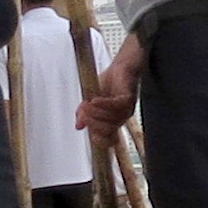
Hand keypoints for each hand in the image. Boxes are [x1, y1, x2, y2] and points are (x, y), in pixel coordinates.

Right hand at [81, 31, 143, 145]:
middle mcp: (120, 119)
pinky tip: (95, 100)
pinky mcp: (129, 98)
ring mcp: (126, 109)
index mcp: (112, 122)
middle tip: (82, 114)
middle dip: (93, 123)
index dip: (97, 139)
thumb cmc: (108, 83)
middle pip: (108, 131)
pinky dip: (104, 104)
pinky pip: (116, 106)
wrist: (121, 66)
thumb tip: (78, 126)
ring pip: (111, 119)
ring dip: (96, 113)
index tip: (85, 128)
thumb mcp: (90, 99)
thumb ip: (84, 113)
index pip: (108, 141)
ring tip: (85, 104)